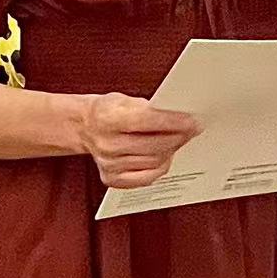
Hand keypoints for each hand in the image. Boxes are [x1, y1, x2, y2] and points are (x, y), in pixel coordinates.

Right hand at [77, 93, 201, 188]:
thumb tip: (177, 115)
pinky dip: (160, 167)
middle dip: (178, 137)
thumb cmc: (107, 111)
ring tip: (179, 140)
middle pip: (154, 145)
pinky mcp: (112, 178)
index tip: (192, 121)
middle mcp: (106, 143)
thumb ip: (147, 107)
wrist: (83, 127)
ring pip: (154, 161)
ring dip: (171, 150)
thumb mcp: (123, 99)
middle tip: (192, 130)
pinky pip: (146, 177)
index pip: (147, 120)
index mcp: (106, 117)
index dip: (173, 122)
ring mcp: (108, 164)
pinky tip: (164, 156)